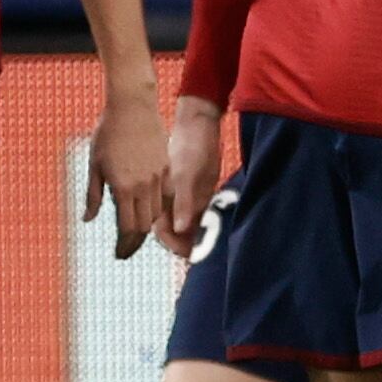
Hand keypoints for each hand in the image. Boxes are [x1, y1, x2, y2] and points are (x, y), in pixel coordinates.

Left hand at [86, 81, 171, 258]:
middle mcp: (143, 186)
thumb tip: (88, 220)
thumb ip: (93, 195)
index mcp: (122, 188)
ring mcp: (157, 177)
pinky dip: (160, 206)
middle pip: (143, 224)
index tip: (119, 253)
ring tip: (136, 226)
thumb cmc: (108, 133)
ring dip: (146, 222)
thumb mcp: (94, 165)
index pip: (127, 227)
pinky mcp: (167, 167)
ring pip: (157, 212)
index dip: (123, 244)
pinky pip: (167, 196)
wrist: (132, 106)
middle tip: (126, 245)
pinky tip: (151, 207)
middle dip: (134, 238)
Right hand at [160, 96, 225, 250]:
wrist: (199, 124)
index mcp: (164, 199)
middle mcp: (172, 201)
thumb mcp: (188, 175)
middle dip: (186, 247)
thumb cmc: (191, 148)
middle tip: (204, 258)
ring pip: (187, 226)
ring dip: (196, 238)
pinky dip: (205, 225)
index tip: (192, 257)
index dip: (176, 246)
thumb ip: (184, 203)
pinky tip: (217, 229)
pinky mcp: (196, 192)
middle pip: (175, 233)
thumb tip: (180, 229)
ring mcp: (185, 197)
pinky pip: (198, 215)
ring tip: (212, 248)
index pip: (164, 233)